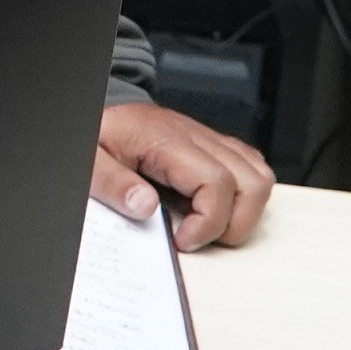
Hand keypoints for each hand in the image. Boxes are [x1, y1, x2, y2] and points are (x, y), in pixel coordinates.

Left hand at [92, 98, 275, 249]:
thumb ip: (113, 183)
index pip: (216, 182)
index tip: (183, 240)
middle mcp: (196, 137)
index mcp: (167, 140)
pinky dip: (243, 195)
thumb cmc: (100, 133)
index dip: (209, 221)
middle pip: (252, 182)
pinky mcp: (213, 146)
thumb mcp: (91, 158)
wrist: (102, 109)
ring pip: (259, 176)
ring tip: (209, 226)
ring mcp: (209, 140)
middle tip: (198, 237)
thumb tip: (146, 208)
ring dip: (245, 211)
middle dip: (235, 223)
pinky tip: (212, 207)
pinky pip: (249, 167)